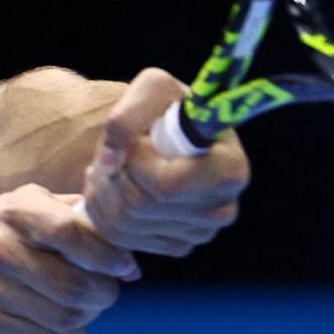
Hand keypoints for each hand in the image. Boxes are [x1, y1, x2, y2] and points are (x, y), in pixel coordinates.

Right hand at [0, 184, 138, 333]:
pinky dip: (67, 333)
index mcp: (15, 212)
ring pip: (62, 318)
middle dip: (104, 293)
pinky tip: (67, 320)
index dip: (106, 255)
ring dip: (88, 316)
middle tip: (109, 291)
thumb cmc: (3, 227)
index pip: (69, 234)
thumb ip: (77, 216)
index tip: (125, 268)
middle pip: (72, 286)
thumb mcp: (30, 203)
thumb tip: (127, 255)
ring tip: (90, 306)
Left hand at [81, 68, 249, 258]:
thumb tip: (109, 159)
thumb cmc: (169, 106)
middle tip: (114, 152)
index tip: (135, 140)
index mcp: (229, 171)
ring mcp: (199, 233)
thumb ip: (128, 115)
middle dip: (115, 174)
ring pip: (126, 224)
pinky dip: (104, 209)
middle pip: (141, 207)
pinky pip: (122, 238)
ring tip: (109, 164)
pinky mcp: (175, 245)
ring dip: (104, 190)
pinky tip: (111, 185)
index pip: (166, 186)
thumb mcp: (154, 87)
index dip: (137, 163)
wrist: (172, 131)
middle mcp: (221, 209)